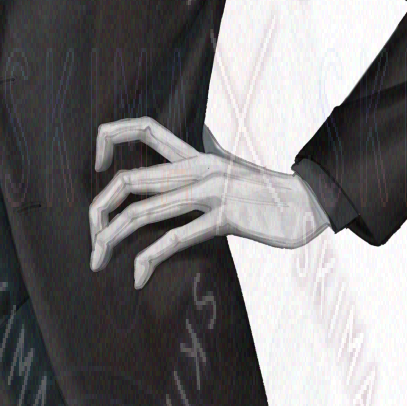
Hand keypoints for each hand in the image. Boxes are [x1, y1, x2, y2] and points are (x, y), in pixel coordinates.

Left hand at [88, 115, 328, 284]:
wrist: (315, 204)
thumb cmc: (270, 202)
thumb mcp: (229, 184)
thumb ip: (199, 187)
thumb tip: (168, 203)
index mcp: (198, 155)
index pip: (145, 128)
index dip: (112, 138)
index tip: (98, 167)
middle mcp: (199, 167)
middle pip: (129, 179)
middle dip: (98, 210)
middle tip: (91, 239)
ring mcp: (212, 190)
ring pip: (143, 211)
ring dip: (111, 238)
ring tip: (97, 260)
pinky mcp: (225, 216)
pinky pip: (174, 238)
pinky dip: (148, 260)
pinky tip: (137, 278)